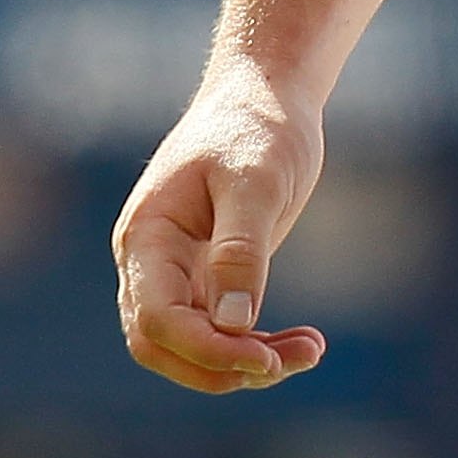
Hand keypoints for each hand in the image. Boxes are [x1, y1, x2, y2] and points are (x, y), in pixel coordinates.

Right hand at [113, 62, 329, 394]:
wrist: (267, 91)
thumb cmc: (259, 126)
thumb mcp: (256, 181)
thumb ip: (240, 250)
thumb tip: (234, 323)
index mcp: (146, 236)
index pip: (158, 319)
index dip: (207, 350)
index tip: (266, 361)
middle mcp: (149, 261)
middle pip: (164, 346)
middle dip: (224, 366)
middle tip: (291, 361)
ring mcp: (175, 270)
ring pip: (192, 345)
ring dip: (245, 361)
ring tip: (311, 350)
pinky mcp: (206, 274)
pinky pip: (218, 328)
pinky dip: (254, 343)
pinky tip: (301, 343)